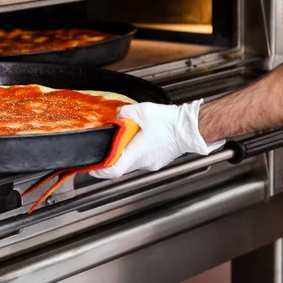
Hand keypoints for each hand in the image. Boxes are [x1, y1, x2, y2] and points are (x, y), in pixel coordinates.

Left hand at [89, 99, 224, 178]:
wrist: (191, 127)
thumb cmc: (169, 122)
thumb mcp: (141, 111)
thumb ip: (123, 114)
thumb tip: (118, 117)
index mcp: (136, 154)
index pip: (112, 171)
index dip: (99, 171)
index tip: (91, 168)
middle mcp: (144, 162)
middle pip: (121, 165)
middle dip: (112, 156)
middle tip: (107, 147)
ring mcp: (153, 163)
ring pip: (133, 161)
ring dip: (126, 151)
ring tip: (127, 137)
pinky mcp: (159, 159)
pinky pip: (143, 157)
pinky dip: (138, 149)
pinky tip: (141, 137)